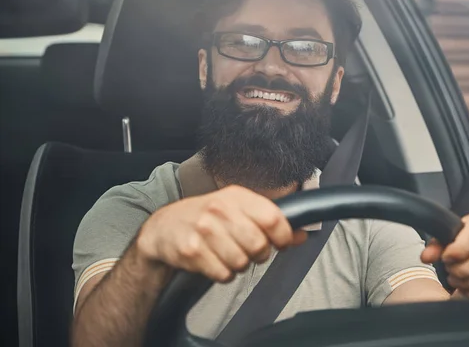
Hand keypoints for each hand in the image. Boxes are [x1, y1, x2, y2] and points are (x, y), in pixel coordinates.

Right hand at [136, 185, 306, 281]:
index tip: (280, 242)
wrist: (164, 228)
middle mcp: (220, 210)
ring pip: (242, 262)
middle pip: (259, 245)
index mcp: (236, 196)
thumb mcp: (238, 210)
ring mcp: (204, 230)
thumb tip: (301, 234)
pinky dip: (224, 274)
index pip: (273, 218)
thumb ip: (270, 221)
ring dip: (240, 265)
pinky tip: (215, 261)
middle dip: (260, 254)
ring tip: (228, 254)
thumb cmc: (208, 218)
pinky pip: (223, 274)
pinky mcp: (192, 252)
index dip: (283, 235)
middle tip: (250, 251)